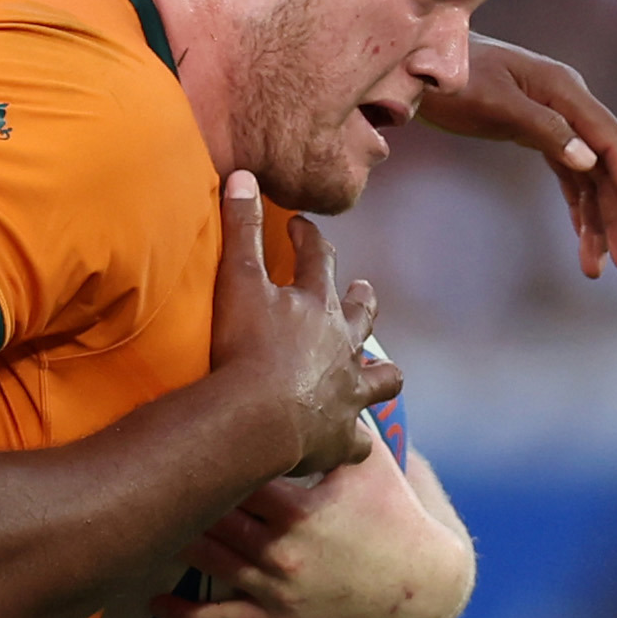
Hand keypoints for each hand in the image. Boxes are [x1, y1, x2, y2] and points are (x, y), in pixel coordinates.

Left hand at [163, 437, 477, 617]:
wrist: (421, 590)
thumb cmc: (394, 518)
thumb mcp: (372, 467)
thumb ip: (339, 425)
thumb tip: (320, 368)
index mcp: (306, 507)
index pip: (244, 473)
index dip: (211, 452)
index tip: (179, 431)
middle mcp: (286, 548)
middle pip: (216, 513)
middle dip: (184, 492)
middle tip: (143, 470)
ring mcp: (277, 587)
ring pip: (209, 561)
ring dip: (172, 540)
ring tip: (138, 518)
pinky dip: (182, 612)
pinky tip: (150, 597)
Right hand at [204, 173, 387, 480]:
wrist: (256, 416)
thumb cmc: (244, 348)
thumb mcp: (236, 281)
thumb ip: (239, 228)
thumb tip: (243, 173)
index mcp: (318, 305)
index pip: (316, 259)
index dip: (308, 240)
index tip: (300, 228)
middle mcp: (341, 346)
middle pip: (361, 315)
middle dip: (361, 300)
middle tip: (360, 290)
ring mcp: (346, 393)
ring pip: (380, 378)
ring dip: (379, 373)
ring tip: (378, 373)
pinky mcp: (339, 437)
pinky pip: (355, 442)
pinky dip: (353, 442)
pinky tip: (349, 444)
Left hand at [419, 39, 616, 279]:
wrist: (420, 60)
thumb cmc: (452, 76)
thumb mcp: (494, 102)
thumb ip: (542, 127)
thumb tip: (588, 161)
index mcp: (566, 90)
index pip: (613, 144)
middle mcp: (570, 105)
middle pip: (608, 168)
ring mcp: (557, 120)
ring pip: (590, 178)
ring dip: (598, 223)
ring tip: (598, 268)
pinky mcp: (538, 134)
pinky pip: (569, 178)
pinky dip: (577, 209)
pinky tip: (583, 241)